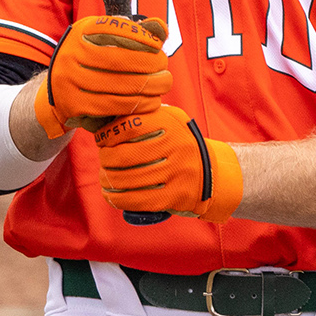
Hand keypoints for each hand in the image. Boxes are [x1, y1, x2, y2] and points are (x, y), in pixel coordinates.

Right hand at [32, 15, 169, 138]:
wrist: (58, 90)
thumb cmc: (91, 61)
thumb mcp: (105, 40)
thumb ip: (133, 32)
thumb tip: (160, 27)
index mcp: (79, 32)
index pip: (112, 28)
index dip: (140, 36)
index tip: (158, 45)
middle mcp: (71, 54)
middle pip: (118, 59)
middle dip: (149, 64)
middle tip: (165, 69)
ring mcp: (69, 80)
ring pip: (119, 85)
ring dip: (149, 87)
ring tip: (163, 85)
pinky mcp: (74, 104)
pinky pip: (113, 105)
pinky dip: (137, 104)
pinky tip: (151, 101)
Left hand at [94, 105, 242, 222]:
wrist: (213, 173)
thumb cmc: (181, 144)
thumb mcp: (171, 120)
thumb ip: (146, 115)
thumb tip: (107, 120)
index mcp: (172, 123)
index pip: (129, 125)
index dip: (109, 133)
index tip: (102, 139)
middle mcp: (177, 146)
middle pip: (125, 155)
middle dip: (106, 159)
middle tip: (103, 160)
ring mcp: (178, 172)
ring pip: (129, 179)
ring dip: (108, 180)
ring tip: (105, 178)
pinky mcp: (177, 196)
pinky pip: (139, 200)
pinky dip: (119, 199)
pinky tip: (111, 195)